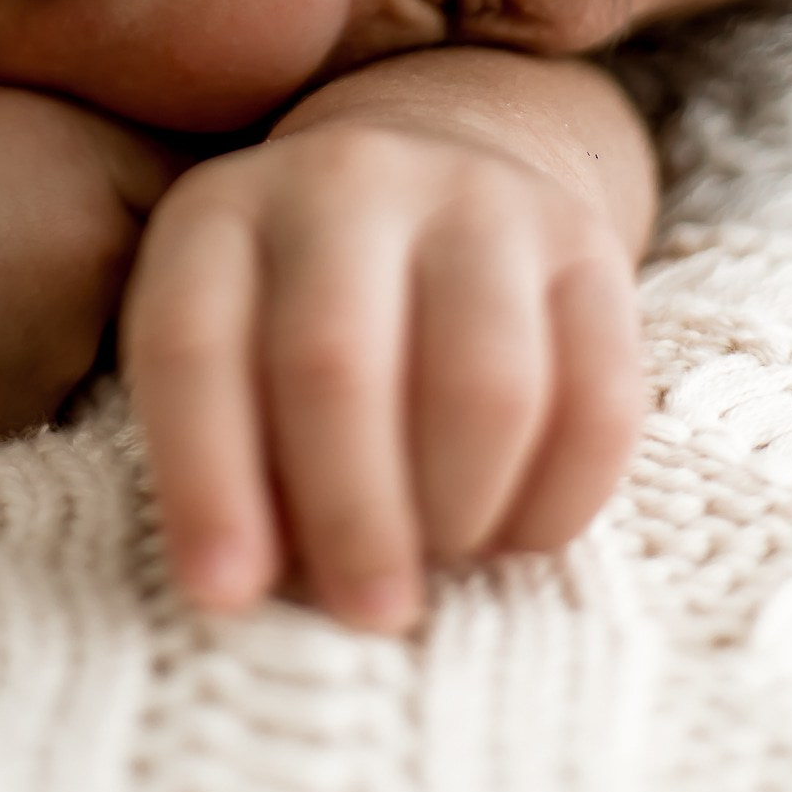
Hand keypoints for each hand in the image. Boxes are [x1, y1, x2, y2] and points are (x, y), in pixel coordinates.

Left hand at [120, 118, 642, 631]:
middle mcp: (345, 182)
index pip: (193, 347)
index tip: (227, 597)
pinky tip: (519, 531)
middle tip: (367, 613)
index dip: (207, 483)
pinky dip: (560, 500)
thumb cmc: (302, 312)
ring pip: (485, 385)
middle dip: (351, 516)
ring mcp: (477, 201)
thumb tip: (250, 589)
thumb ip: (222, 449)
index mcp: (223, 213)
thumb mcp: (227, 346)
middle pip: (337, 364)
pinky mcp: (587, 245)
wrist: (441, 177)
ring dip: (461, 510)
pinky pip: (599, 401)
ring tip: (441, 554)